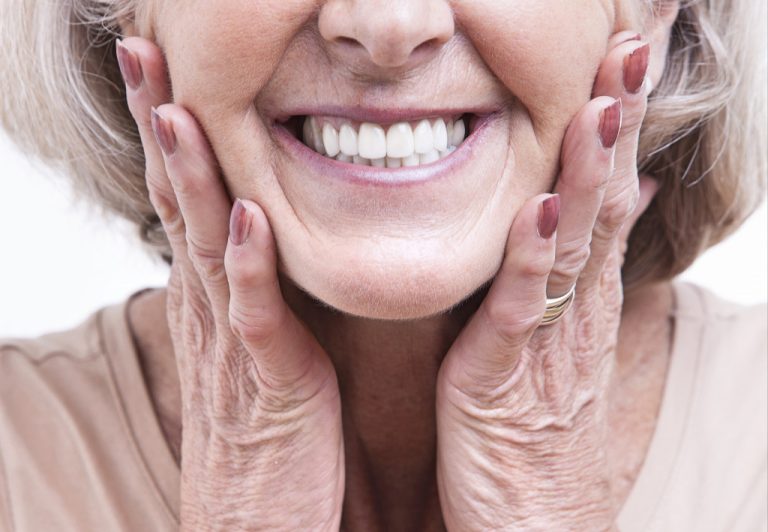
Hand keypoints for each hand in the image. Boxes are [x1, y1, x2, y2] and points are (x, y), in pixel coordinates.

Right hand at [116, 38, 343, 530]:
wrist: (257, 521)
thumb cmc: (267, 431)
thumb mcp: (255, 345)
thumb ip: (254, 290)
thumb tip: (255, 234)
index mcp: (214, 297)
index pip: (184, 199)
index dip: (171, 133)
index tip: (164, 70)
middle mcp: (211, 310)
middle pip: (178, 204)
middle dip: (161, 127)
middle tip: (144, 54)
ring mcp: (234, 346)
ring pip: (204, 247)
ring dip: (190, 178)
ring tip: (178, 110)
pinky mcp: (268, 385)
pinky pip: (254, 318)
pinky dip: (247, 267)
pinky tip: (245, 217)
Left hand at [435, 32, 657, 530]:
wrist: (531, 524)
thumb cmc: (535, 429)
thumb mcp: (560, 341)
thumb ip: (576, 272)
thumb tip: (614, 205)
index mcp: (578, 297)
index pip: (605, 196)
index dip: (614, 128)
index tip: (622, 61)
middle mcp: (573, 310)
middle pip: (602, 203)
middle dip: (615, 126)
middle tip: (630, 50)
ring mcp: (546, 341)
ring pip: (574, 244)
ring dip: (590, 173)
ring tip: (602, 105)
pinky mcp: (506, 377)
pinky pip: (522, 310)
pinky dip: (533, 257)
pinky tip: (544, 208)